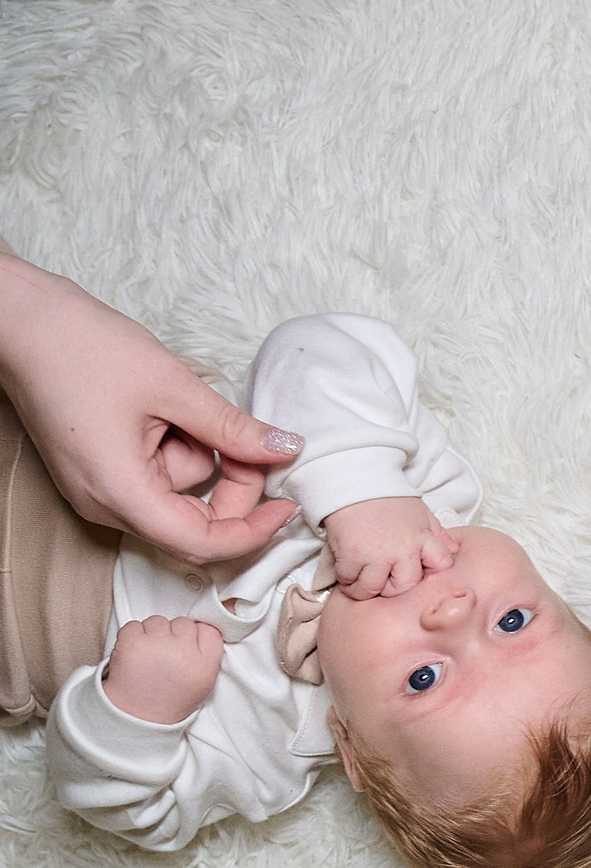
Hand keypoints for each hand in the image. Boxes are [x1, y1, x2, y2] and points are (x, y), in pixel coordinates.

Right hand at [0, 255, 300, 564]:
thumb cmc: (84, 349)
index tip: (287, 507)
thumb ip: (233, 429)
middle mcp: (104, 504)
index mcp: (118, 491)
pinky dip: (178, 451)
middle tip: (247, 438)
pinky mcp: (101, 473)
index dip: (252, 532)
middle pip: (194, 525)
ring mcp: (98, 491)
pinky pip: (157, 479)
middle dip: (232, 486)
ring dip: (200, 456)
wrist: (25, 323)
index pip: (199, 544)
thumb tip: (286, 450)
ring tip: (179, 404)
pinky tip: (165, 412)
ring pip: (179, 497)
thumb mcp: (175, 387)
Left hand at [102, 617, 225, 724]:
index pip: (209, 630)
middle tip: (165, 655)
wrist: (135, 716)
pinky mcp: (131, 643)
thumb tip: (202, 627)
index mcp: (204, 663)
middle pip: (182, 623)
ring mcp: (156, 644)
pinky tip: (134, 653)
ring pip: (158, 621)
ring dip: (152, 634)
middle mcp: (183, 651)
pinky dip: (132, 636)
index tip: (187, 646)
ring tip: (149, 655)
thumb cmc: (169, 699)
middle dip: (173, 634)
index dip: (196, 636)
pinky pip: (134, 625)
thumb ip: (210, 653)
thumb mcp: (204, 682)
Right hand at [324, 495, 458, 599]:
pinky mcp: (350, 555)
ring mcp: (375, 555)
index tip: (415, 572)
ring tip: (360, 581)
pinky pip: (348, 579)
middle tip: (382, 581)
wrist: (357, 482)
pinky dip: (345, 579)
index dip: (431, 572)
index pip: (441, 564)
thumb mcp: (421, 513)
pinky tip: (347, 570)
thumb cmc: (389, 498)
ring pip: (372, 588)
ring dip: (364, 588)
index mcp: (422, 539)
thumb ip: (437, 534)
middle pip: (404, 586)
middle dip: (392, 588)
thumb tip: (454, 551)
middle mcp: (401, 550)